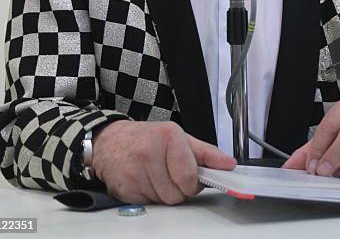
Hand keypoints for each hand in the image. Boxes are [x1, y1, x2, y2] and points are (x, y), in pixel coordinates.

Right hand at [92, 120, 235, 204]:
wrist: (111, 141)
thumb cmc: (148, 138)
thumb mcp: (180, 138)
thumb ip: (206, 153)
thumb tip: (228, 164)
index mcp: (169, 136)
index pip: (189, 176)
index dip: (194, 182)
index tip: (193, 179)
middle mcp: (150, 152)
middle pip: (177, 193)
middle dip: (180, 189)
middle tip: (173, 175)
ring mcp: (135, 170)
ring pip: (164, 201)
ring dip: (165, 194)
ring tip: (158, 176)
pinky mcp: (124, 187)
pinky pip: (148, 204)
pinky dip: (150, 197)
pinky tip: (146, 181)